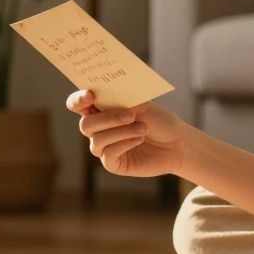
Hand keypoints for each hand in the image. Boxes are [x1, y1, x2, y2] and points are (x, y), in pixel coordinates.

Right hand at [66, 89, 186, 177]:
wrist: (177, 143)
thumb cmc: (159, 120)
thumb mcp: (142, 104)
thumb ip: (120, 97)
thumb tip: (104, 89)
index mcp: (101, 109)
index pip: (77, 105)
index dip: (78, 100)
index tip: (91, 95)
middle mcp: (99, 129)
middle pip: (85, 124)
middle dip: (107, 119)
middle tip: (131, 114)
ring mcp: (104, 147)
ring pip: (97, 140)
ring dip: (121, 131)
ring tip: (142, 128)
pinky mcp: (113, 163)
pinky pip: (108, 154)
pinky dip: (124, 144)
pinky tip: (139, 139)